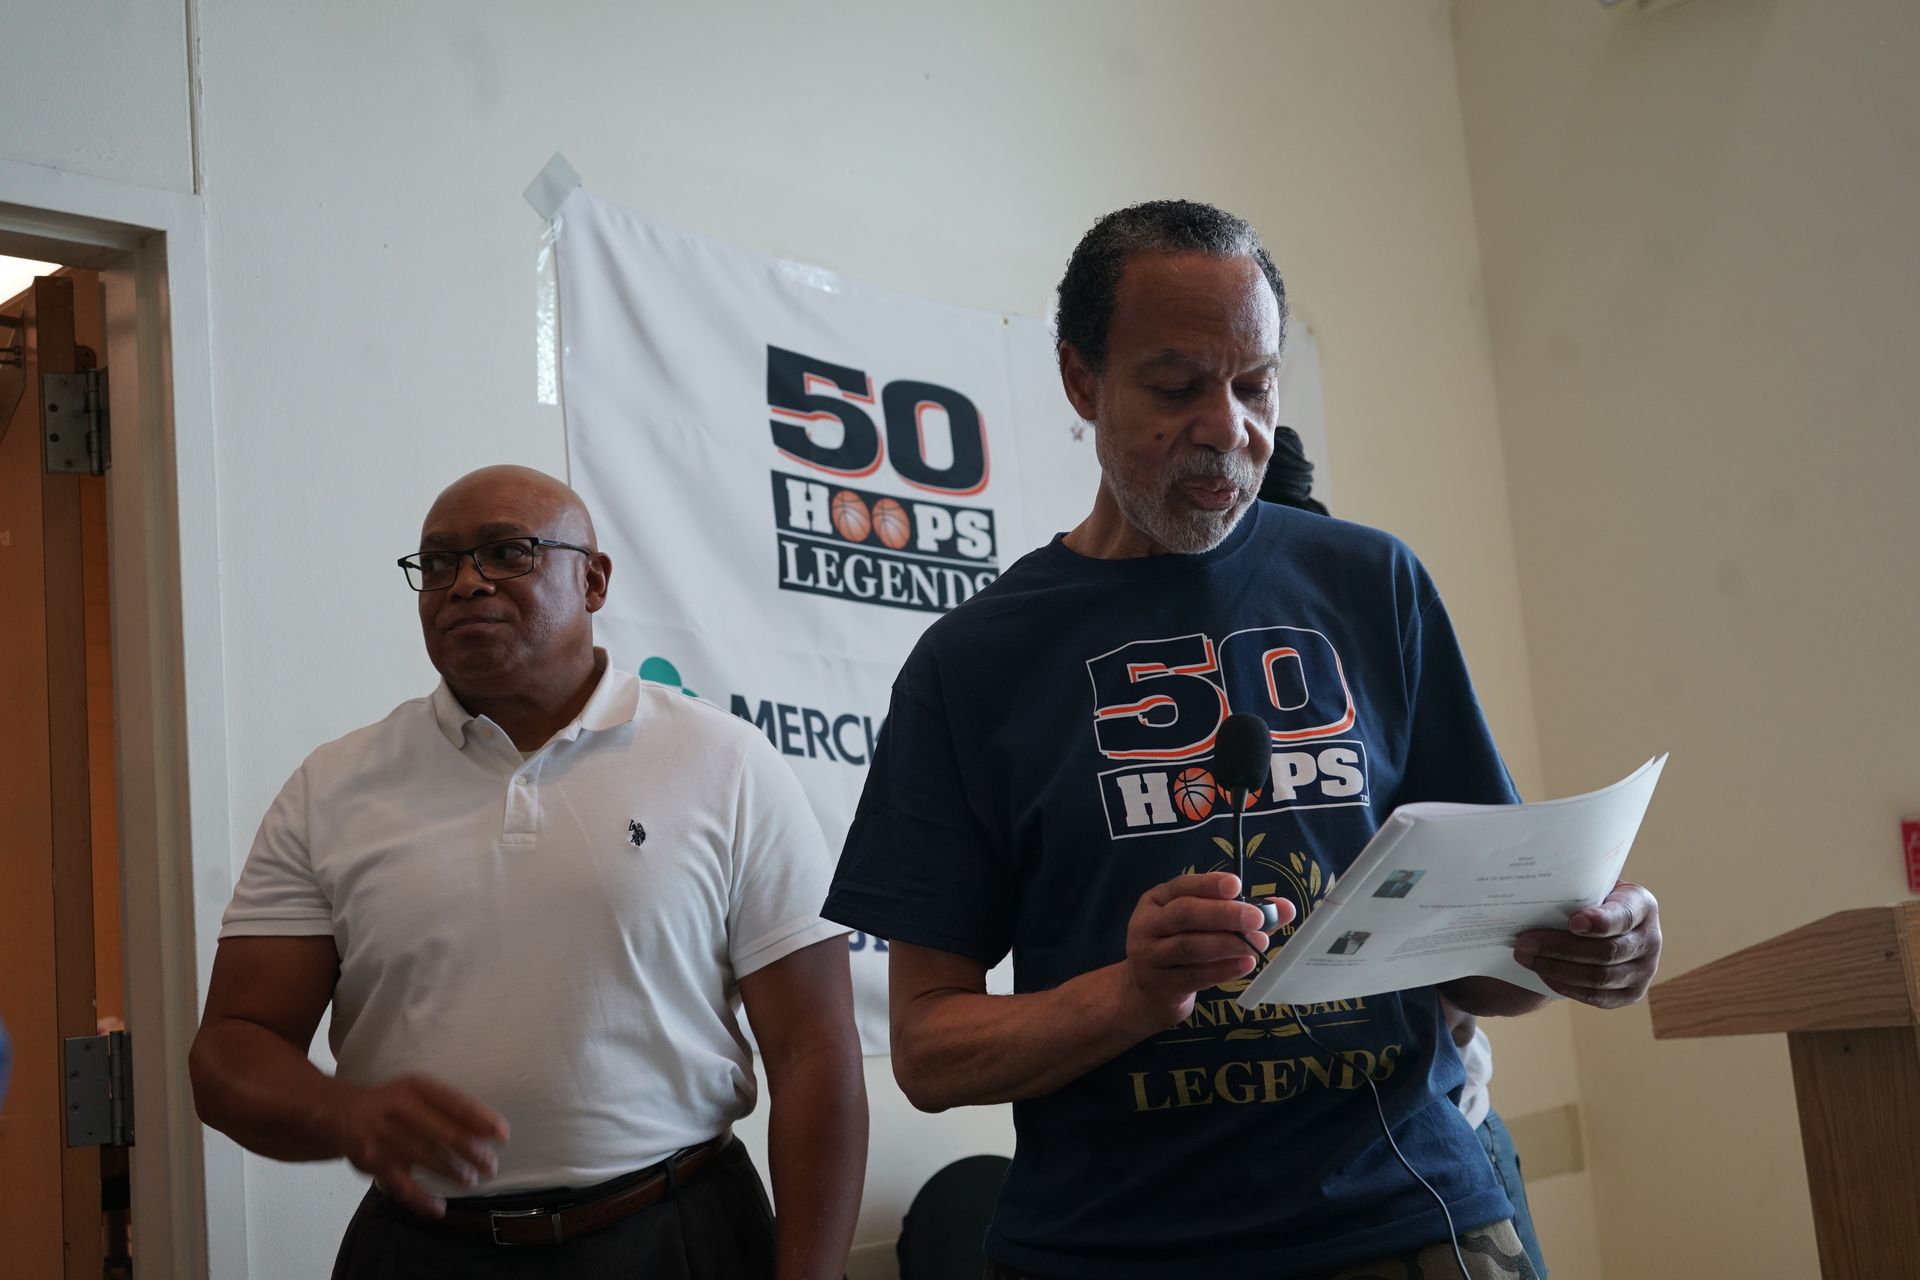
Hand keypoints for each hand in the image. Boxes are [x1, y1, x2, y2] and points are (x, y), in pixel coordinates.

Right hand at [326, 1074, 509, 1216]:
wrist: (339, 1112)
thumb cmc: (393, 1103)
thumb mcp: (417, 1092)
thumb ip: (447, 1107)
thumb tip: (488, 1130)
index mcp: (416, 1087)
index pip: (455, 1103)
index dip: (481, 1119)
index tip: (503, 1134)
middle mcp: (398, 1108)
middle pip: (442, 1132)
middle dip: (471, 1151)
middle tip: (491, 1164)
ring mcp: (383, 1135)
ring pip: (425, 1158)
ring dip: (451, 1172)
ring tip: (471, 1180)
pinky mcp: (371, 1162)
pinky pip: (401, 1185)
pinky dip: (421, 1199)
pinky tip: (439, 1208)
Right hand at [1122, 872, 1295, 1027]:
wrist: (1146, 992)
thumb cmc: (1180, 948)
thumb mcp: (1201, 925)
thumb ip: (1242, 913)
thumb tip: (1284, 908)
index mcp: (1158, 900)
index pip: (1182, 886)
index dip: (1209, 884)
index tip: (1236, 885)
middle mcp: (1149, 924)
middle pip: (1185, 913)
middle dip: (1223, 913)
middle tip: (1256, 918)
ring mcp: (1151, 955)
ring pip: (1188, 946)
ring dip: (1226, 943)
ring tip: (1258, 943)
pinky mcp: (1160, 985)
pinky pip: (1194, 976)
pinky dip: (1222, 970)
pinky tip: (1245, 965)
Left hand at [1514, 881, 1661, 1008]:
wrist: (1601, 927)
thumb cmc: (1589, 900)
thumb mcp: (1590, 886)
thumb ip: (1577, 888)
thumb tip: (1535, 889)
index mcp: (1642, 906)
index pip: (1624, 916)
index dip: (1600, 922)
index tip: (1572, 922)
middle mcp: (1650, 939)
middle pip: (1606, 951)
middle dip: (1561, 948)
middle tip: (1525, 942)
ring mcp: (1644, 971)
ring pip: (1599, 978)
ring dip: (1556, 969)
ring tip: (1525, 957)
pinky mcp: (1631, 994)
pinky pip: (1596, 996)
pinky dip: (1566, 986)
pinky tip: (1542, 974)